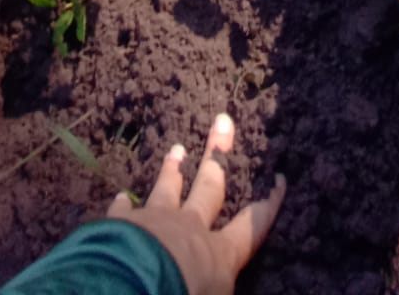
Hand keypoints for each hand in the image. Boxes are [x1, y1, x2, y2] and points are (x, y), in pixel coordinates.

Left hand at [107, 112, 284, 294]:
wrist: (131, 288)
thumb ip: (223, 288)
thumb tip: (227, 286)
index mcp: (218, 253)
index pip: (251, 226)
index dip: (268, 205)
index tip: (279, 180)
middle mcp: (190, 228)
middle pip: (209, 185)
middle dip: (218, 154)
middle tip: (222, 121)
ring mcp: (156, 220)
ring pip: (167, 189)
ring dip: (173, 170)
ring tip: (176, 149)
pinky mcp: (123, 224)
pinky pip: (124, 210)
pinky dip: (123, 204)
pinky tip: (119, 196)